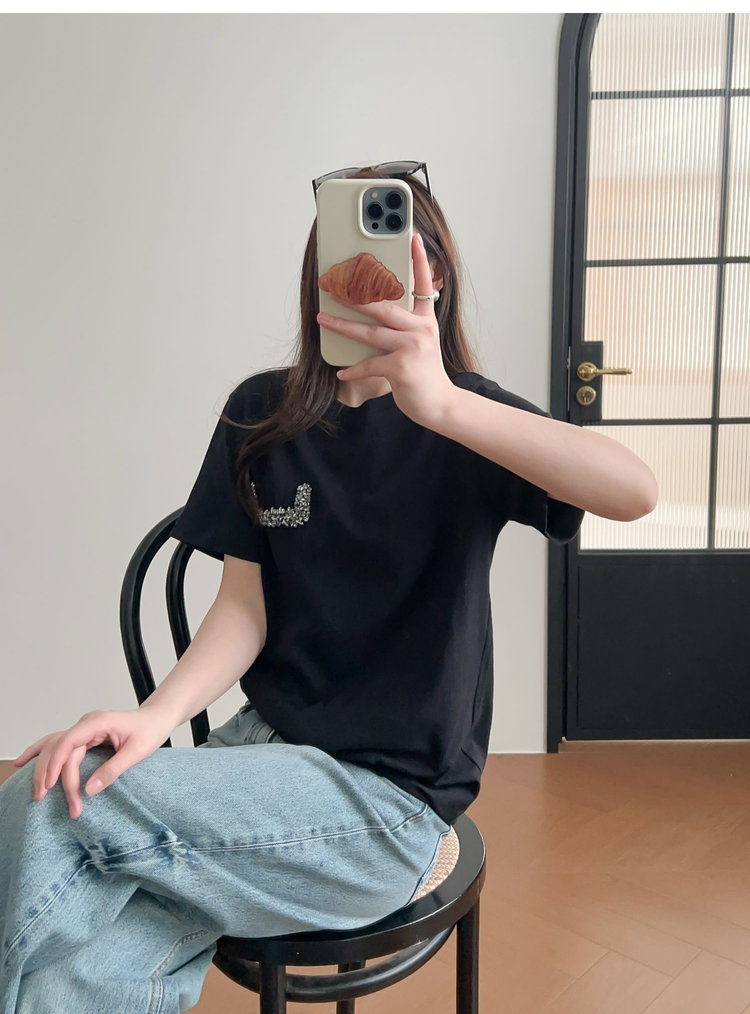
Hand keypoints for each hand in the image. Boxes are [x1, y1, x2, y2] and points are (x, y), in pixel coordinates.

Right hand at [12, 705, 176, 818]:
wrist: (157, 718)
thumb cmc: (150, 730)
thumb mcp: (137, 751)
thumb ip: (113, 770)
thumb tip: (89, 790)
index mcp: (98, 722)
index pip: (69, 741)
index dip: (57, 764)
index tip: (51, 785)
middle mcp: (87, 723)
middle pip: (60, 748)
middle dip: (51, 774)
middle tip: (44, 799)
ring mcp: (84, 728)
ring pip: (55, 747)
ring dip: (44, 768)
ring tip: (37, 792)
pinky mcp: (85, 736)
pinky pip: (59, 744)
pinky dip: (42, 753)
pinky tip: (24, 762)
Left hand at [316, 231, 455, 426]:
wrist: (440, 405)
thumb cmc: (424, 375)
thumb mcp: (421, 344)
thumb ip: (404, 328)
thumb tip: (373, 313)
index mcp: (425, 321)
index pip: (424, 284)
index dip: (419, 260)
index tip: (413, 237)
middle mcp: (420, 330)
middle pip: (383, 305)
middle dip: (354, 293)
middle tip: (332, 284)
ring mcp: (412, 348)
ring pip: (370, 332)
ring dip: (342, 325)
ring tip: (322, 318)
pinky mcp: (402, 367)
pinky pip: (370, 364)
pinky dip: (353, 369)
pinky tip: (341, 371)